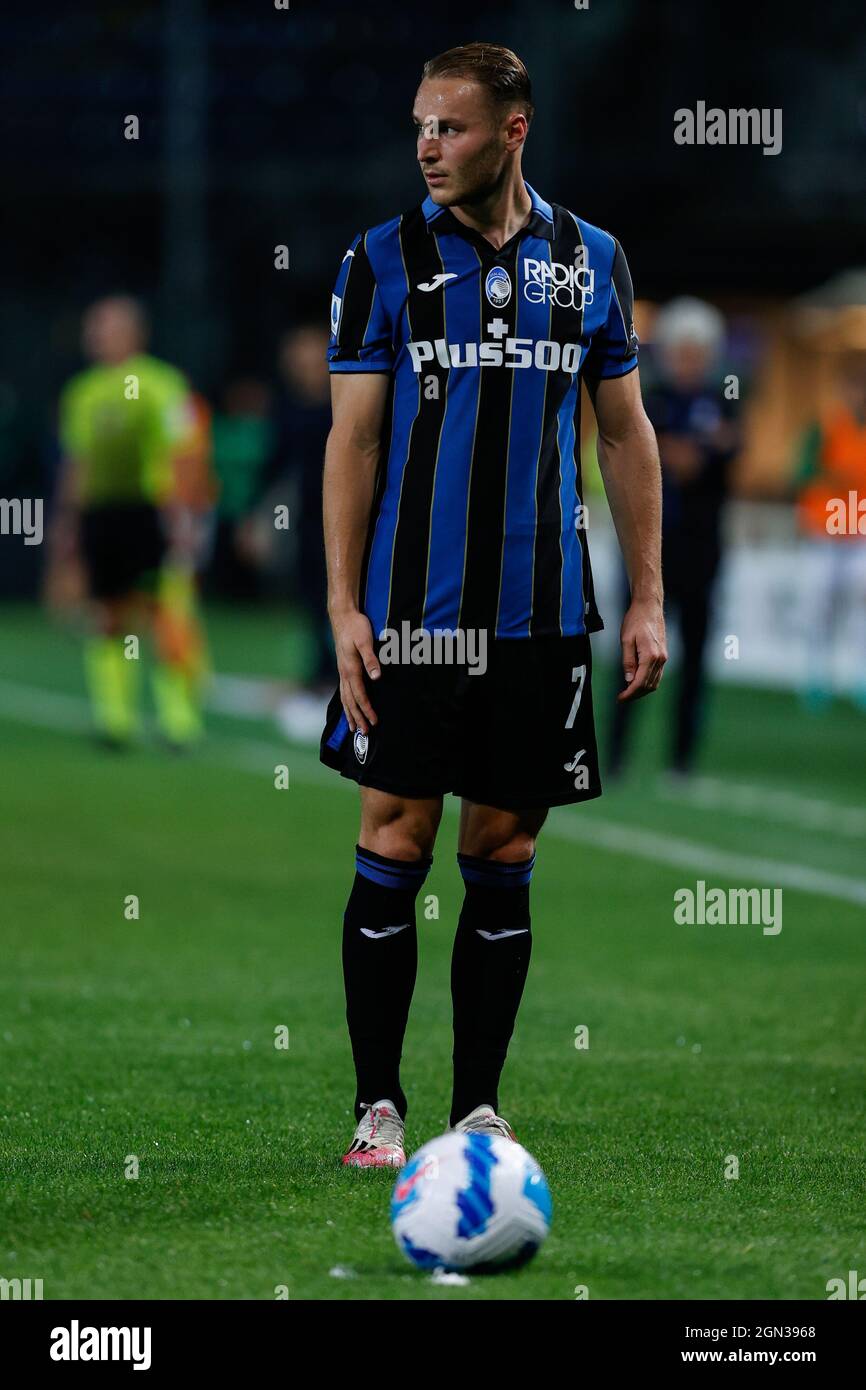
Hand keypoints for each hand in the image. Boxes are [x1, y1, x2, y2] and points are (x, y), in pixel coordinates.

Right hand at [331, 608, 380, 733]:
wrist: (342, 615)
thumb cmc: (356, 627)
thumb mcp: (365, 641)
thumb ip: (371, 659)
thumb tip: (376, 677)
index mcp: (350, 669)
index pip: (359, 695)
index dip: (367, 710)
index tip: (374, 722)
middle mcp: (344, 673)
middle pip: (350, 701)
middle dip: (358, 718)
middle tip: (365, 733)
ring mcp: (342, 671)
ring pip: (344, 698)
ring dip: (350, 713)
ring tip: (354, 727)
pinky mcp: (342, 667)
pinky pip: (343, 691)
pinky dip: (346, 703)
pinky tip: (348, 707)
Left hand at [617, 598, 666, 701]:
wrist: (649, 608)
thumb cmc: (635, 621)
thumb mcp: (626, 641)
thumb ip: (628, 661)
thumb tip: (628, 679)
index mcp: (650, 656)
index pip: (640, 682)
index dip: (629, 693)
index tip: (620, 698)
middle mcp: (660, 659)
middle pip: (648, 685)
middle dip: (635, 694)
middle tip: (622, 697)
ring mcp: (663, 658)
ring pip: (654, 682)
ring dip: (642, 690)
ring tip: (628, 692)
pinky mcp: (663, 655)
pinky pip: (657, 674)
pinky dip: (647, 682)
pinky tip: (637, 681)